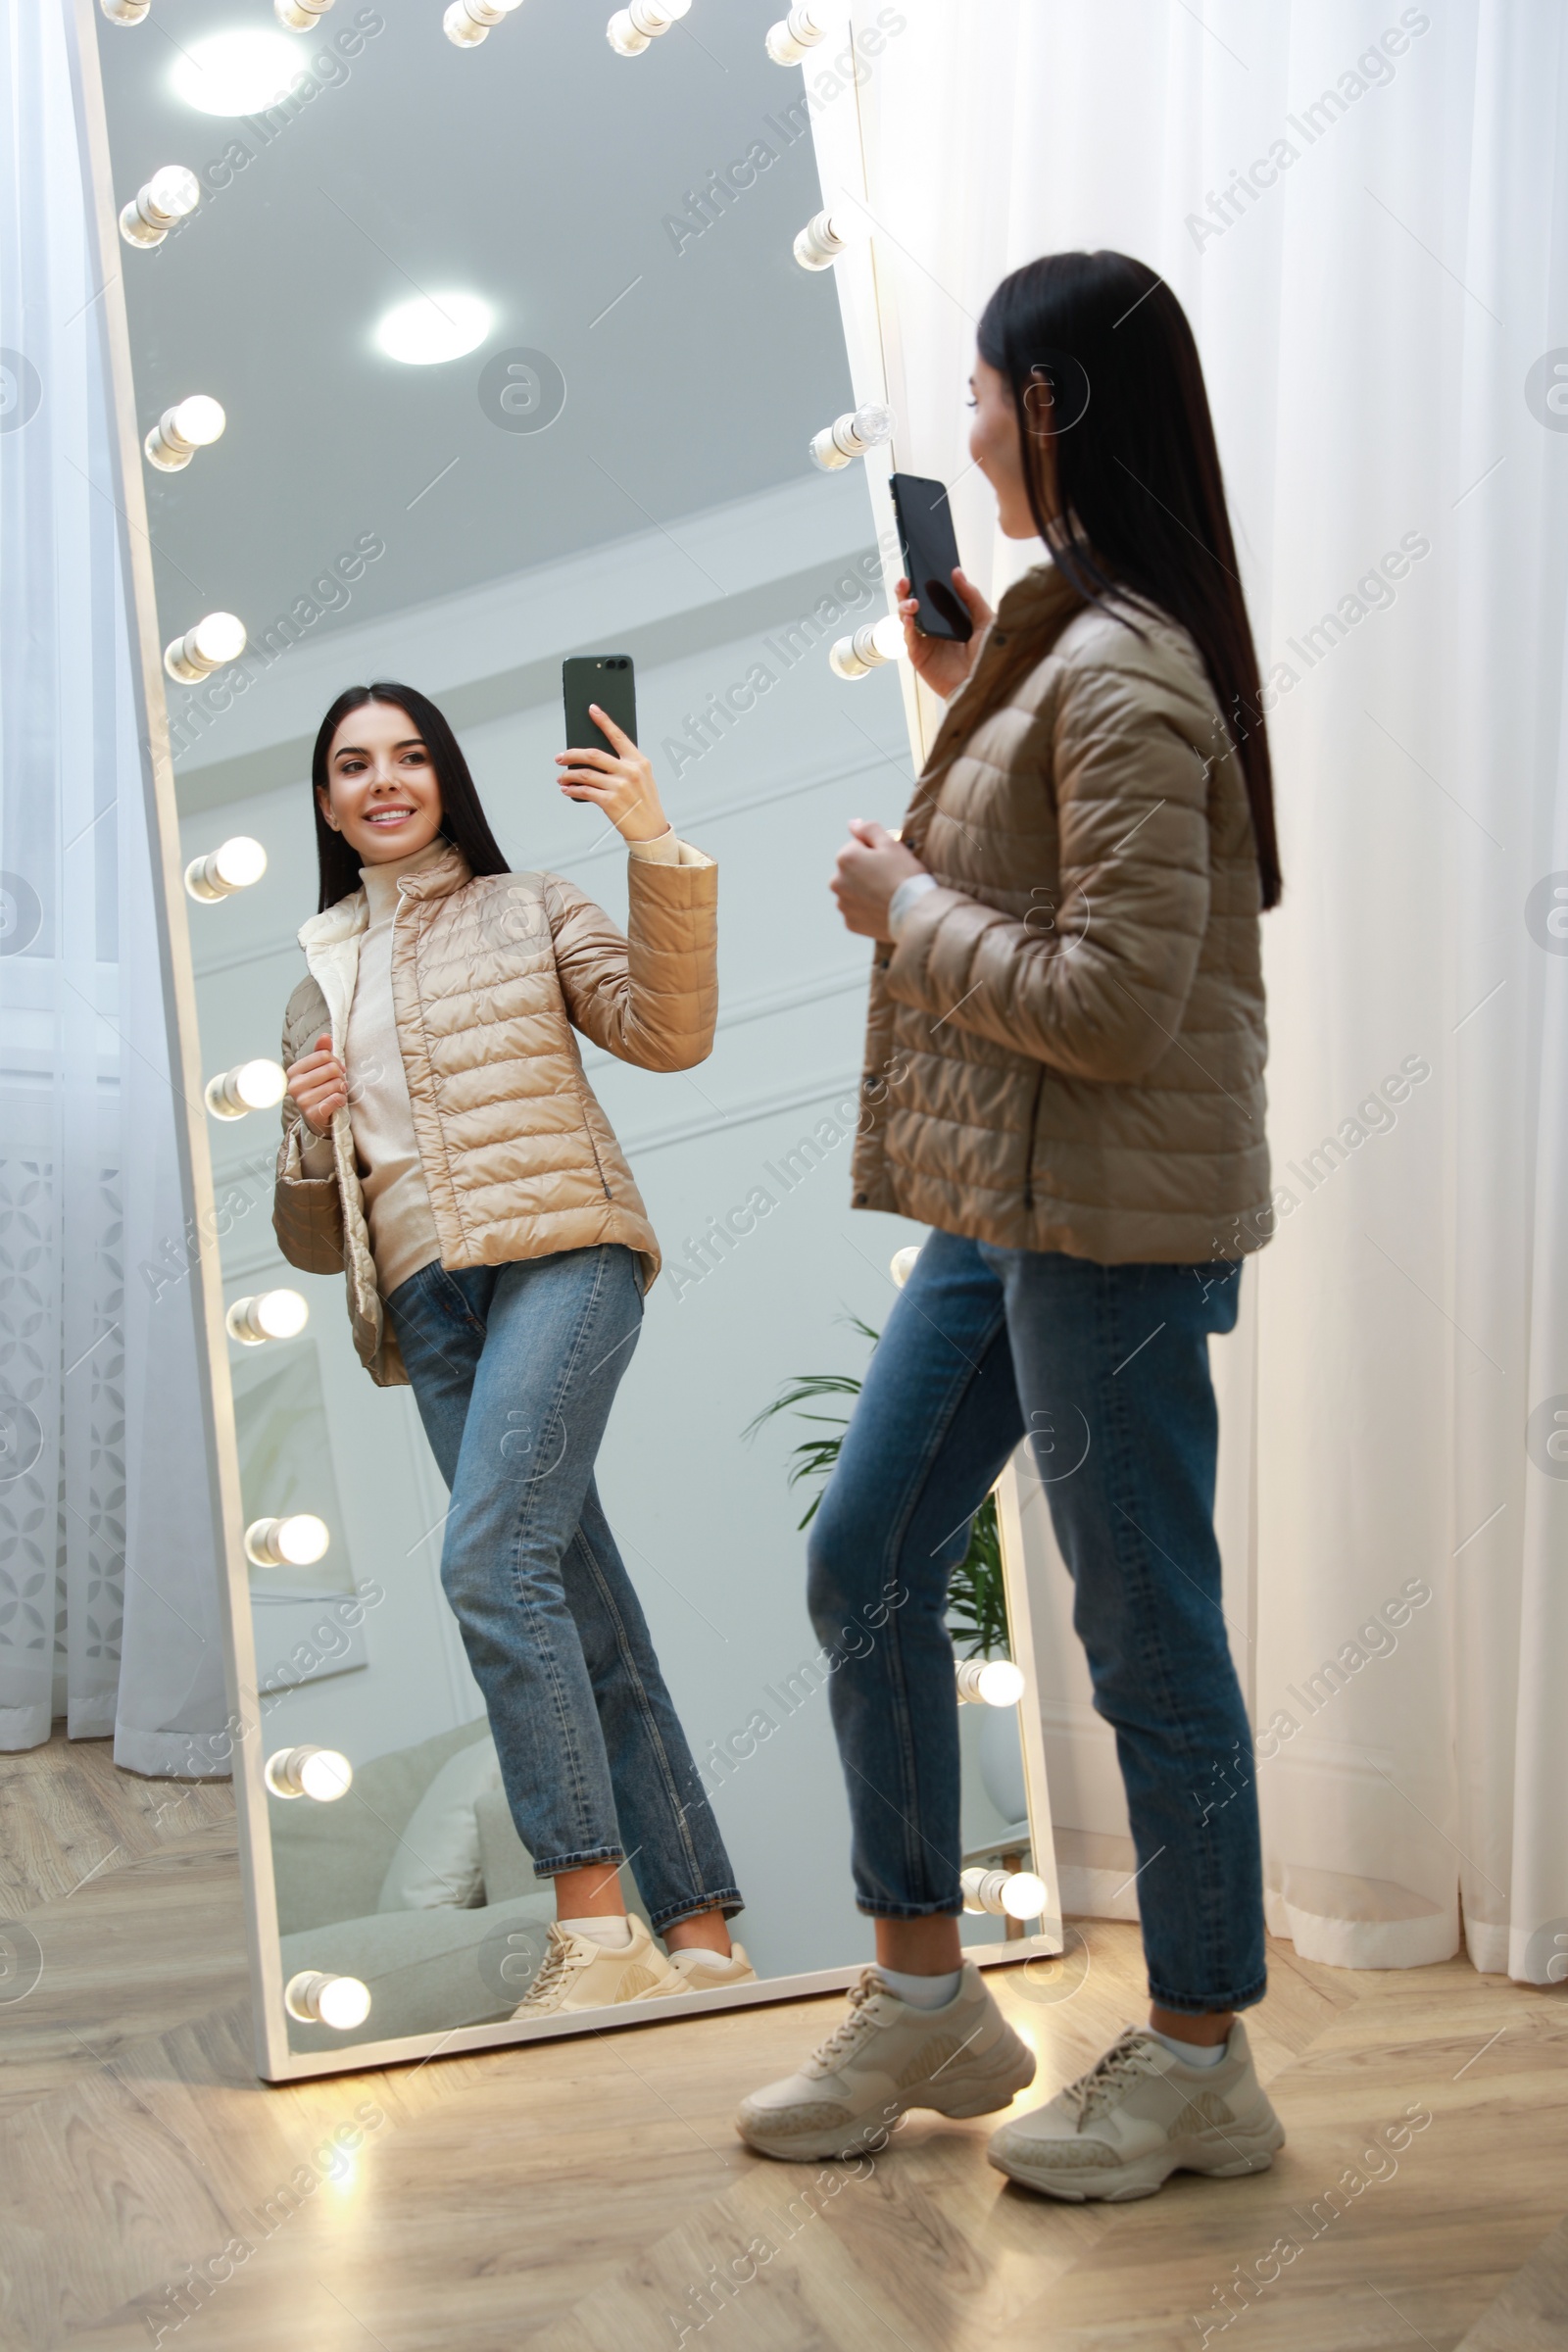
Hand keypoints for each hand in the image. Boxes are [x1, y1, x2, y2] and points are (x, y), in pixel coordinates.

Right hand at [286, 1032, 346, 1136]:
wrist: (316, 1118)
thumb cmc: (318, 1089)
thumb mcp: (318, 1069)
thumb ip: (321, 1052)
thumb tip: (325, 1036)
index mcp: (293, 1071)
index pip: (324, 1055)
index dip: (336, 1062)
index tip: (337, 1070)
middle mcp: (294, 1085)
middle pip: (331, 1069)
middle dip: (340, 1076)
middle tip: (338, 1083)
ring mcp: (302, 1100)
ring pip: (336, 1084)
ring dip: (342, 1089)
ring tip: (337, 1093)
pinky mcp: (312, 1113)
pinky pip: (337, 1099)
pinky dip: (342, 1100)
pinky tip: (337, 1102)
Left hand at [556, 709, 670, 842]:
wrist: (651, 830)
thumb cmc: (644, 803)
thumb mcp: (642, 779)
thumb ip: (624, 766)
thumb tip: (592, 759)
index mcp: (639, 762)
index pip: (618, 736)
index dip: (604, 721)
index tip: (592, 709)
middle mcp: (630, 771)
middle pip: (593, 755)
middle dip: (571, 754)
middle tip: (560, 757)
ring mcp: (619, 787)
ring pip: (584, 774)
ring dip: (568, 775)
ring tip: (561, 778)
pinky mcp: (610, 802)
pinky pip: (584, 791)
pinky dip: (572, 790)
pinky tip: (566, 790)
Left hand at [830, 819, 924, 941]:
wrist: (915, 913)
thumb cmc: (905, 876)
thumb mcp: (891, 843)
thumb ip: (869, 829)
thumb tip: (852, 823)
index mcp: (845, 858)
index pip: (858, 846)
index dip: (877, 852)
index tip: (890, 862)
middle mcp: (836, 882)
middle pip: (852, 870)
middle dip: (867, 871)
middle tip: (890, 878)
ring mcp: (843, 905)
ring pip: (853, 891)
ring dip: (865, 891)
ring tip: (888, 895)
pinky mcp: (850, 923)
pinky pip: (857, 911)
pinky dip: (867, 910)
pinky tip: (883, 908)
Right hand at [895, 569, 992, 700]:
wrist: (986, 683)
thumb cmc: (988, 655)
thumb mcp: (985, 620)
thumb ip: (971, 596)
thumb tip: (956, 572)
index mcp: (948, 617)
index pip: (930, 595)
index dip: (922, 581)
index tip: (919, 568)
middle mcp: (934, 627)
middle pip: (913, 604)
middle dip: (906, 591)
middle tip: (906, 581)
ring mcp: (925, 641)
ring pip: (906, 619)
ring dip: (905, 607)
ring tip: (912, 603)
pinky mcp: (919, 656)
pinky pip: (909, 639)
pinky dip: (907, 627)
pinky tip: (910, 619)